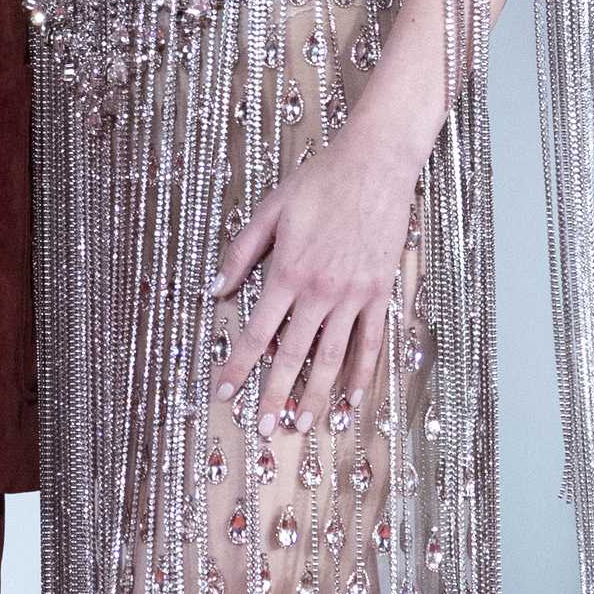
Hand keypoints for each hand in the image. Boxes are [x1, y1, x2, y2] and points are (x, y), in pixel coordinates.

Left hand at [211, 121, 417, 436]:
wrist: (375, 165)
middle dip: (274, 394)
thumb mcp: (270, 210)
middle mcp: (321, 291)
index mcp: (288, 272)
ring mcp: (354, 295)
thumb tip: (214, 289)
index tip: (223, 392)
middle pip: (293, 355)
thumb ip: (240, 252)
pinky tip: (350, 396)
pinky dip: (361, 373)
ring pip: (333, 357)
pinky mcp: (380, 292)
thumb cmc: (319, 182)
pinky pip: (370, 342)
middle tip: (263, 428)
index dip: (238, 365)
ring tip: (302, 424)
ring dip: (315, 395)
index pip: (258, 332)